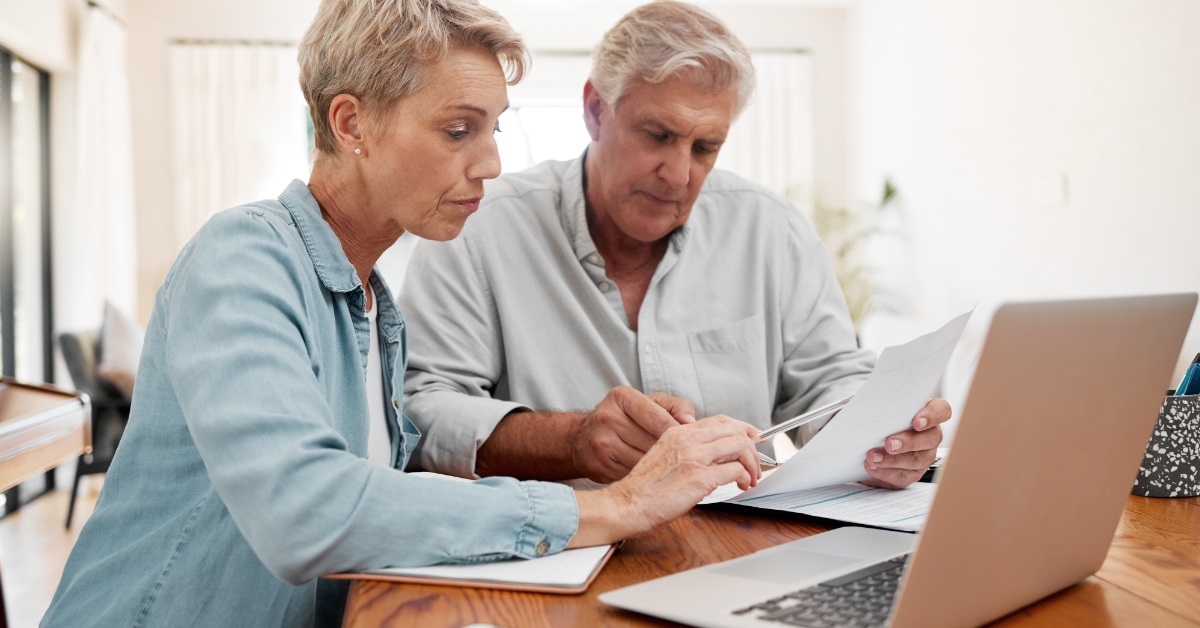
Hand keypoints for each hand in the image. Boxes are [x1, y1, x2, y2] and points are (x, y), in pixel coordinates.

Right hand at [569, 386, 694, 483]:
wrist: (583, 438)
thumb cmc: (626, 419)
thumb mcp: (650, 403)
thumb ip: (676, 407)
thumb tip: (690, 422)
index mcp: (622, 397)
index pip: (659, 418)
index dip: (679, 434)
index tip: (692, 444)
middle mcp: (608, 417)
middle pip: (652, 442)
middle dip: (671, 453)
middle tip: (684, 459)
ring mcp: (601, 442)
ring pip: (644, 462)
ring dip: (659, 467)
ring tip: (669, 467)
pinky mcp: (598, 465)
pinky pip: (632, 475)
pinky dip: (645, 477)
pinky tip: (650, 475)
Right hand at [569, 416, 760, 546]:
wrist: (627, 504)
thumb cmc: (643, 488)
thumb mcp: (664, 457)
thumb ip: (687, 451)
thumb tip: (715, 456)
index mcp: (677, 432)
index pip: (720, 420)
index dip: (742, 428)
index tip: (752, 438)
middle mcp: (687, 439)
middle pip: (734, 430)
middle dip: (752, 447)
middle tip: (755, 463)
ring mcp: (694, 457)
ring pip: (740, 446)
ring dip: (752, 462)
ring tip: (751, 477)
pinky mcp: (700, 477)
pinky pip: (736, 469)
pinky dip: (745, 477)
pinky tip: (741, 485)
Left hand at [862, 398, 950, 488]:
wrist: (867, 441)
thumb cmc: (879, 419)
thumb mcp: (879, 408)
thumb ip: (880, 404)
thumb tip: (865, 406)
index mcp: (927, 413)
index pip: (941, 410)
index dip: (933, 415)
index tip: (916, 421)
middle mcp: (930, 435)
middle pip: (930, 438)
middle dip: (908, 442)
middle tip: (889, 443)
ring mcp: (924, 456)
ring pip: (916, 460)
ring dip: (893, 460)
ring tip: (872, 457)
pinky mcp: (912, 473)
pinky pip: (903, 476)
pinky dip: (886, 473)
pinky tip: (872, 468)